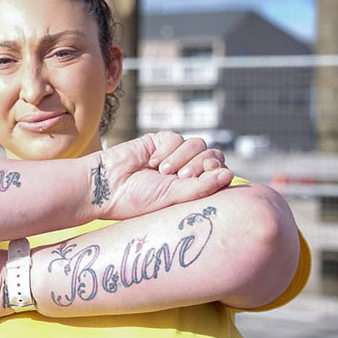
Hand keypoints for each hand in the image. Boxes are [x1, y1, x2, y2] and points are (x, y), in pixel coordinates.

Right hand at [97, 131, 231, 218]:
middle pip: (213, 155)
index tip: (211, 173)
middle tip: (182, 176)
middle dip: (199, 164)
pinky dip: (166, 150)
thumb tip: (229, 175)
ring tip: (162, 172)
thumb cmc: (138, 200)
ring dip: (181, 158)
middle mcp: (187, 171)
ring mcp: (175, 155)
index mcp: (194, 189)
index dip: (219, 169)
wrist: (108, 185)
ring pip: (197, 144)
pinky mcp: (161, 141)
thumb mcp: (173, 198)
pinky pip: (176, 138)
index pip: (220, 173)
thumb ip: (202, 187)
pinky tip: (151, 162)